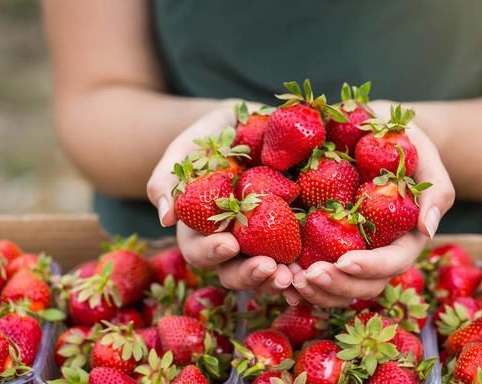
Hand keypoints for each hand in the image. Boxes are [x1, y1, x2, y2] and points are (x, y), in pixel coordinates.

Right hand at [146, 100, 296, 296]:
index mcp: (201, 229)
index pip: (200, 251)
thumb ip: (168, 179)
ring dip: (279, 279)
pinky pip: (297, 254)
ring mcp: (263, 240)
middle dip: (250, 274)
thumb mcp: (184, 150)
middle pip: (234, 272)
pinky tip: (316, 268)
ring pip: (267, 271)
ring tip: (294, 277)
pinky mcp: (291, 231)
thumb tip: (165, 218)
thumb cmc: (208, 138)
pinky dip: (305, 266)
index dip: (212, 252)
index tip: (229, 243)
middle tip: (269, 268)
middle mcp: (232, 242)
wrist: (247, 123)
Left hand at [290, 100, 454, 306]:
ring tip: (288, 279)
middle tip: (306, 276)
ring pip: (337, 289)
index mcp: (403, 237)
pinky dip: (296, 280)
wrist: (370, 130)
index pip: (393, 262)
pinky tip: (277, 275)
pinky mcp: (322, 243)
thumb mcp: (424, 157)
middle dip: (336, 286)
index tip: (344, 261)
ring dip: (313, 292)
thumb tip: (428, 228)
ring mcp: (349, 251)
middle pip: (362, 285)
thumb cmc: (403, 143)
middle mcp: (376, 251)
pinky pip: (312, 271)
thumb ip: (436, 190)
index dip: (370, 267)